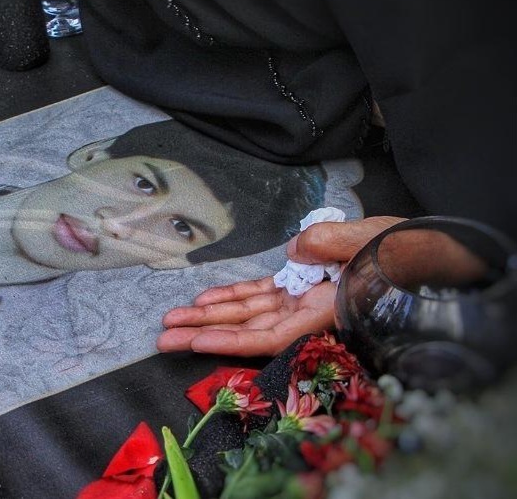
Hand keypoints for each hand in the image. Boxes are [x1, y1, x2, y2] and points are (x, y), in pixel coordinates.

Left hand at [157, 216, 405, 355]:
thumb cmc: (401, 249)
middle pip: (248, 328)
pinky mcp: (300, 282)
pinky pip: (261, 293)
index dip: (230, 341)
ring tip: (172, 321)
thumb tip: (294, 252)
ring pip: (248, 311)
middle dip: (204, 333)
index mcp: (324, 310)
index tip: (195, 343)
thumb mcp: (369, 241)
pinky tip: (205, 300)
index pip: (269, 336)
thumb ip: (329, 244)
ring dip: (209, 315)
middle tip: (163, 339)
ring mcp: (302, 298)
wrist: (421, 248)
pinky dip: (233, 294)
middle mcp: (308, 311)